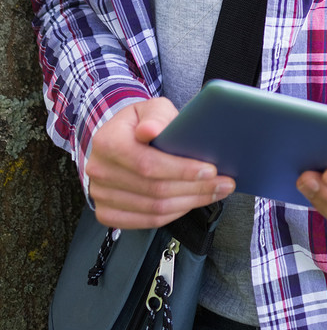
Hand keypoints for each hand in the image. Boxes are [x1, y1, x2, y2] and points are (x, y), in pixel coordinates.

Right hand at [87, 98, 234, 228]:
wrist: (121, 139)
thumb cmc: (142, 122)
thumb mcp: (152, 108)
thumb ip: (156, 116)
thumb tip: (151, 130)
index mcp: (107, 142)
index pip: (148, 164)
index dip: (181, 170)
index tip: (211, 170)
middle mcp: (100, 171)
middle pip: (154, 190)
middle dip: (195, 188)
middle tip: (224, 184)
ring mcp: (100, 195)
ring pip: (153, 209)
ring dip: (189, 203)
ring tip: (216, 193)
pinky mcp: (107, 213)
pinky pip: (146, 221)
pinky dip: (174, 214)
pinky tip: (192, 203)